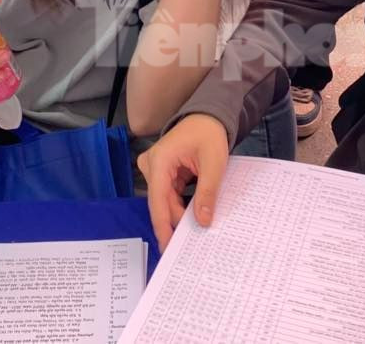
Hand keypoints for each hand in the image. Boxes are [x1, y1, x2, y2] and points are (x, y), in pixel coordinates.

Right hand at [137, 113, 229, 250]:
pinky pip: (169, 194)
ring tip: (191, 235)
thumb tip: (203, 221)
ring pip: (165, 201)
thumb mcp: (214, 163)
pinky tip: (191, 218)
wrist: (208, 117)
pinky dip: (180, 205)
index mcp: (159, 161)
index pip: (157, 200)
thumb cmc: (210, 134)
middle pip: (160, 203)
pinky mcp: (162, 173)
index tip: (168, 248)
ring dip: (179, 215)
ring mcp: (155, 169)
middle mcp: (151, 166)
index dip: (163, 226)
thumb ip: (207, 193)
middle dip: (174, 223)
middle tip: (185, 247)